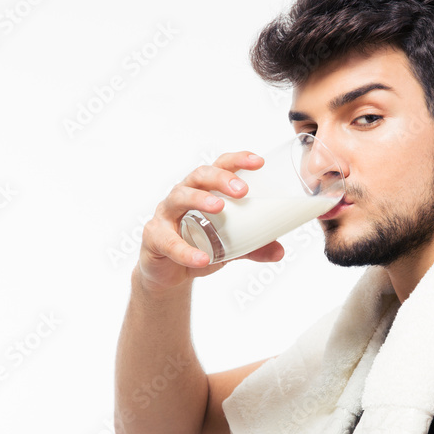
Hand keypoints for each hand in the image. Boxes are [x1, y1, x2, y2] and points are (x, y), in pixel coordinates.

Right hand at [136, 151, 284, 291]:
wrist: (168, 272)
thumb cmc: (199, 244)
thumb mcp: (231, 247)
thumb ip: (254, 248)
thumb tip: (279, 251)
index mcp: (204, 189)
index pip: (220, 166)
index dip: (238, 160)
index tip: (259, 162)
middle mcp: (184, 194)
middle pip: (200, 175)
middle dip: (221, 178)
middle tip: (242, 191)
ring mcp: (166, 214)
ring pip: (179, 197)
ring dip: (200, 199)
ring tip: (219, 207)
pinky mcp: (154, 237)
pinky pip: (169, 241)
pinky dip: (186, 251)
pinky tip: (202, 258)